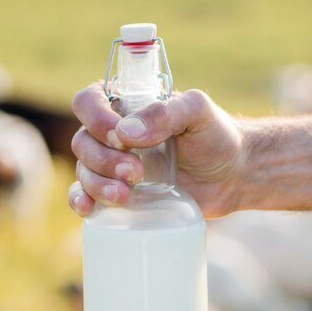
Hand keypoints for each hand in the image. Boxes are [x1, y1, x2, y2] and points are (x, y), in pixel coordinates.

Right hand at [68, 82, 245, 217]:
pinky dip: (80, 201)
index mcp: (125, 106)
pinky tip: (88, 208)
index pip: (88, 101)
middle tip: (137, 172)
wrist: (231, 176)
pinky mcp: (114, 193)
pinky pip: (83, 196)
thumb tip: (125, 132)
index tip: (119, 135)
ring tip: (126, 194)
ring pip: (83, 171)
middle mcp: (111, 134)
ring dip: (97, 184)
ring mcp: (110, 165)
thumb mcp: (198, 113)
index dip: (95, 118)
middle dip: (104, 159)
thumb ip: (167, 113)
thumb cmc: (215, 136)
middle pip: (82, 142)